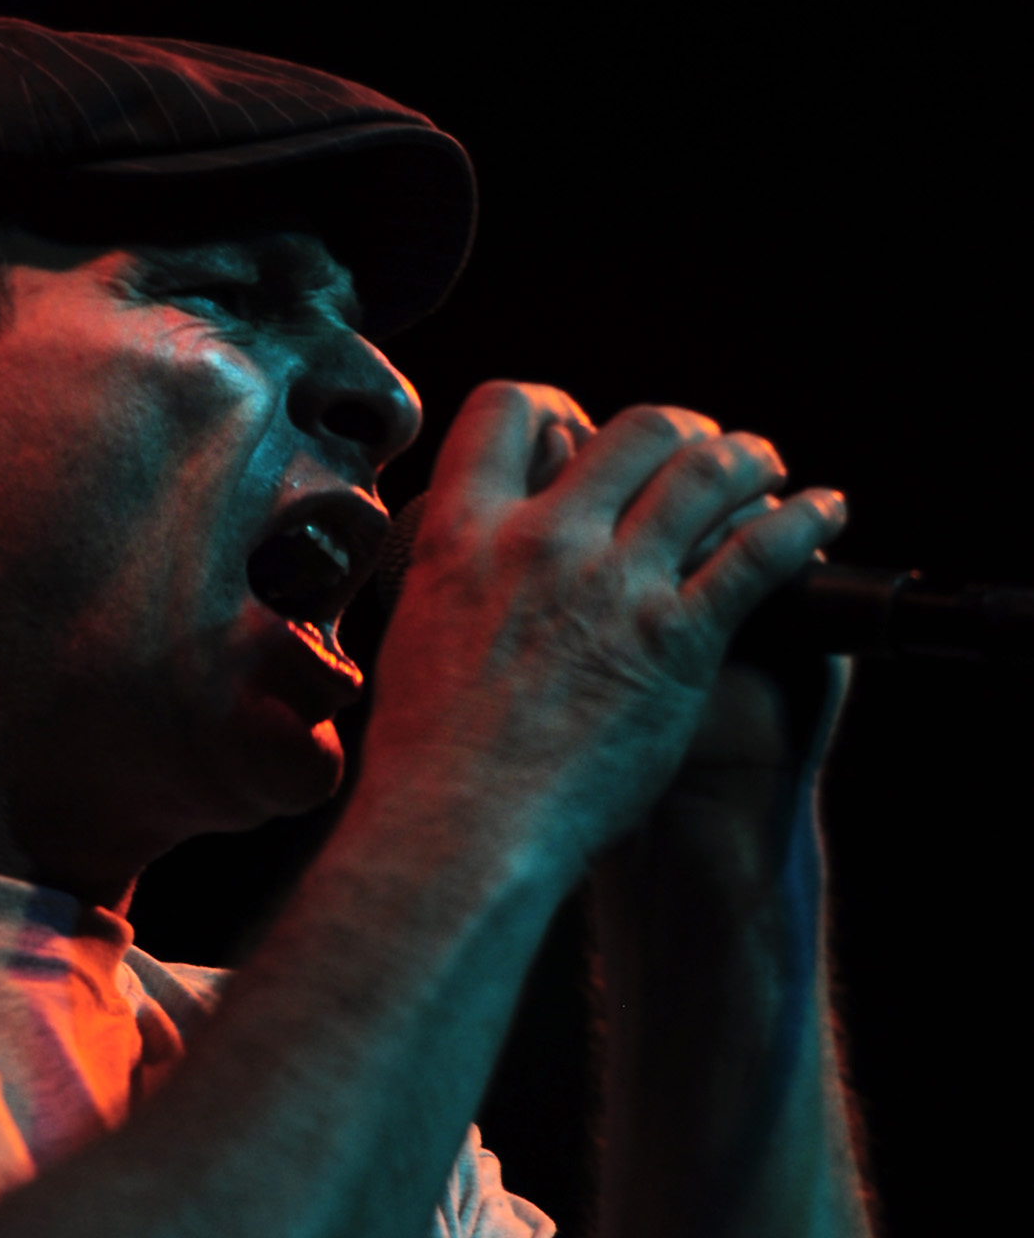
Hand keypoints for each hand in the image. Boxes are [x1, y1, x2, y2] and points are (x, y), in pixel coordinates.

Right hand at [364, 382, 848, 877]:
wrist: (462, 831)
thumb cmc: (428, 761)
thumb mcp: (414, 639)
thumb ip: (454, 585)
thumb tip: (470, 569)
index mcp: (463, 537)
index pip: (506, 413)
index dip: (552, 405)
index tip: (576, 427)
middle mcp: (543, 542)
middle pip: (630, 430)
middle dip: (675, 432)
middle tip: (693, 450)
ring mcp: (615, 586)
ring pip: (703, 472)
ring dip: (745, 458)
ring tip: (762, 466)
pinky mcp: (678, 639)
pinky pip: (761, 552)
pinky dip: (803, 521)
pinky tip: (822, 511)